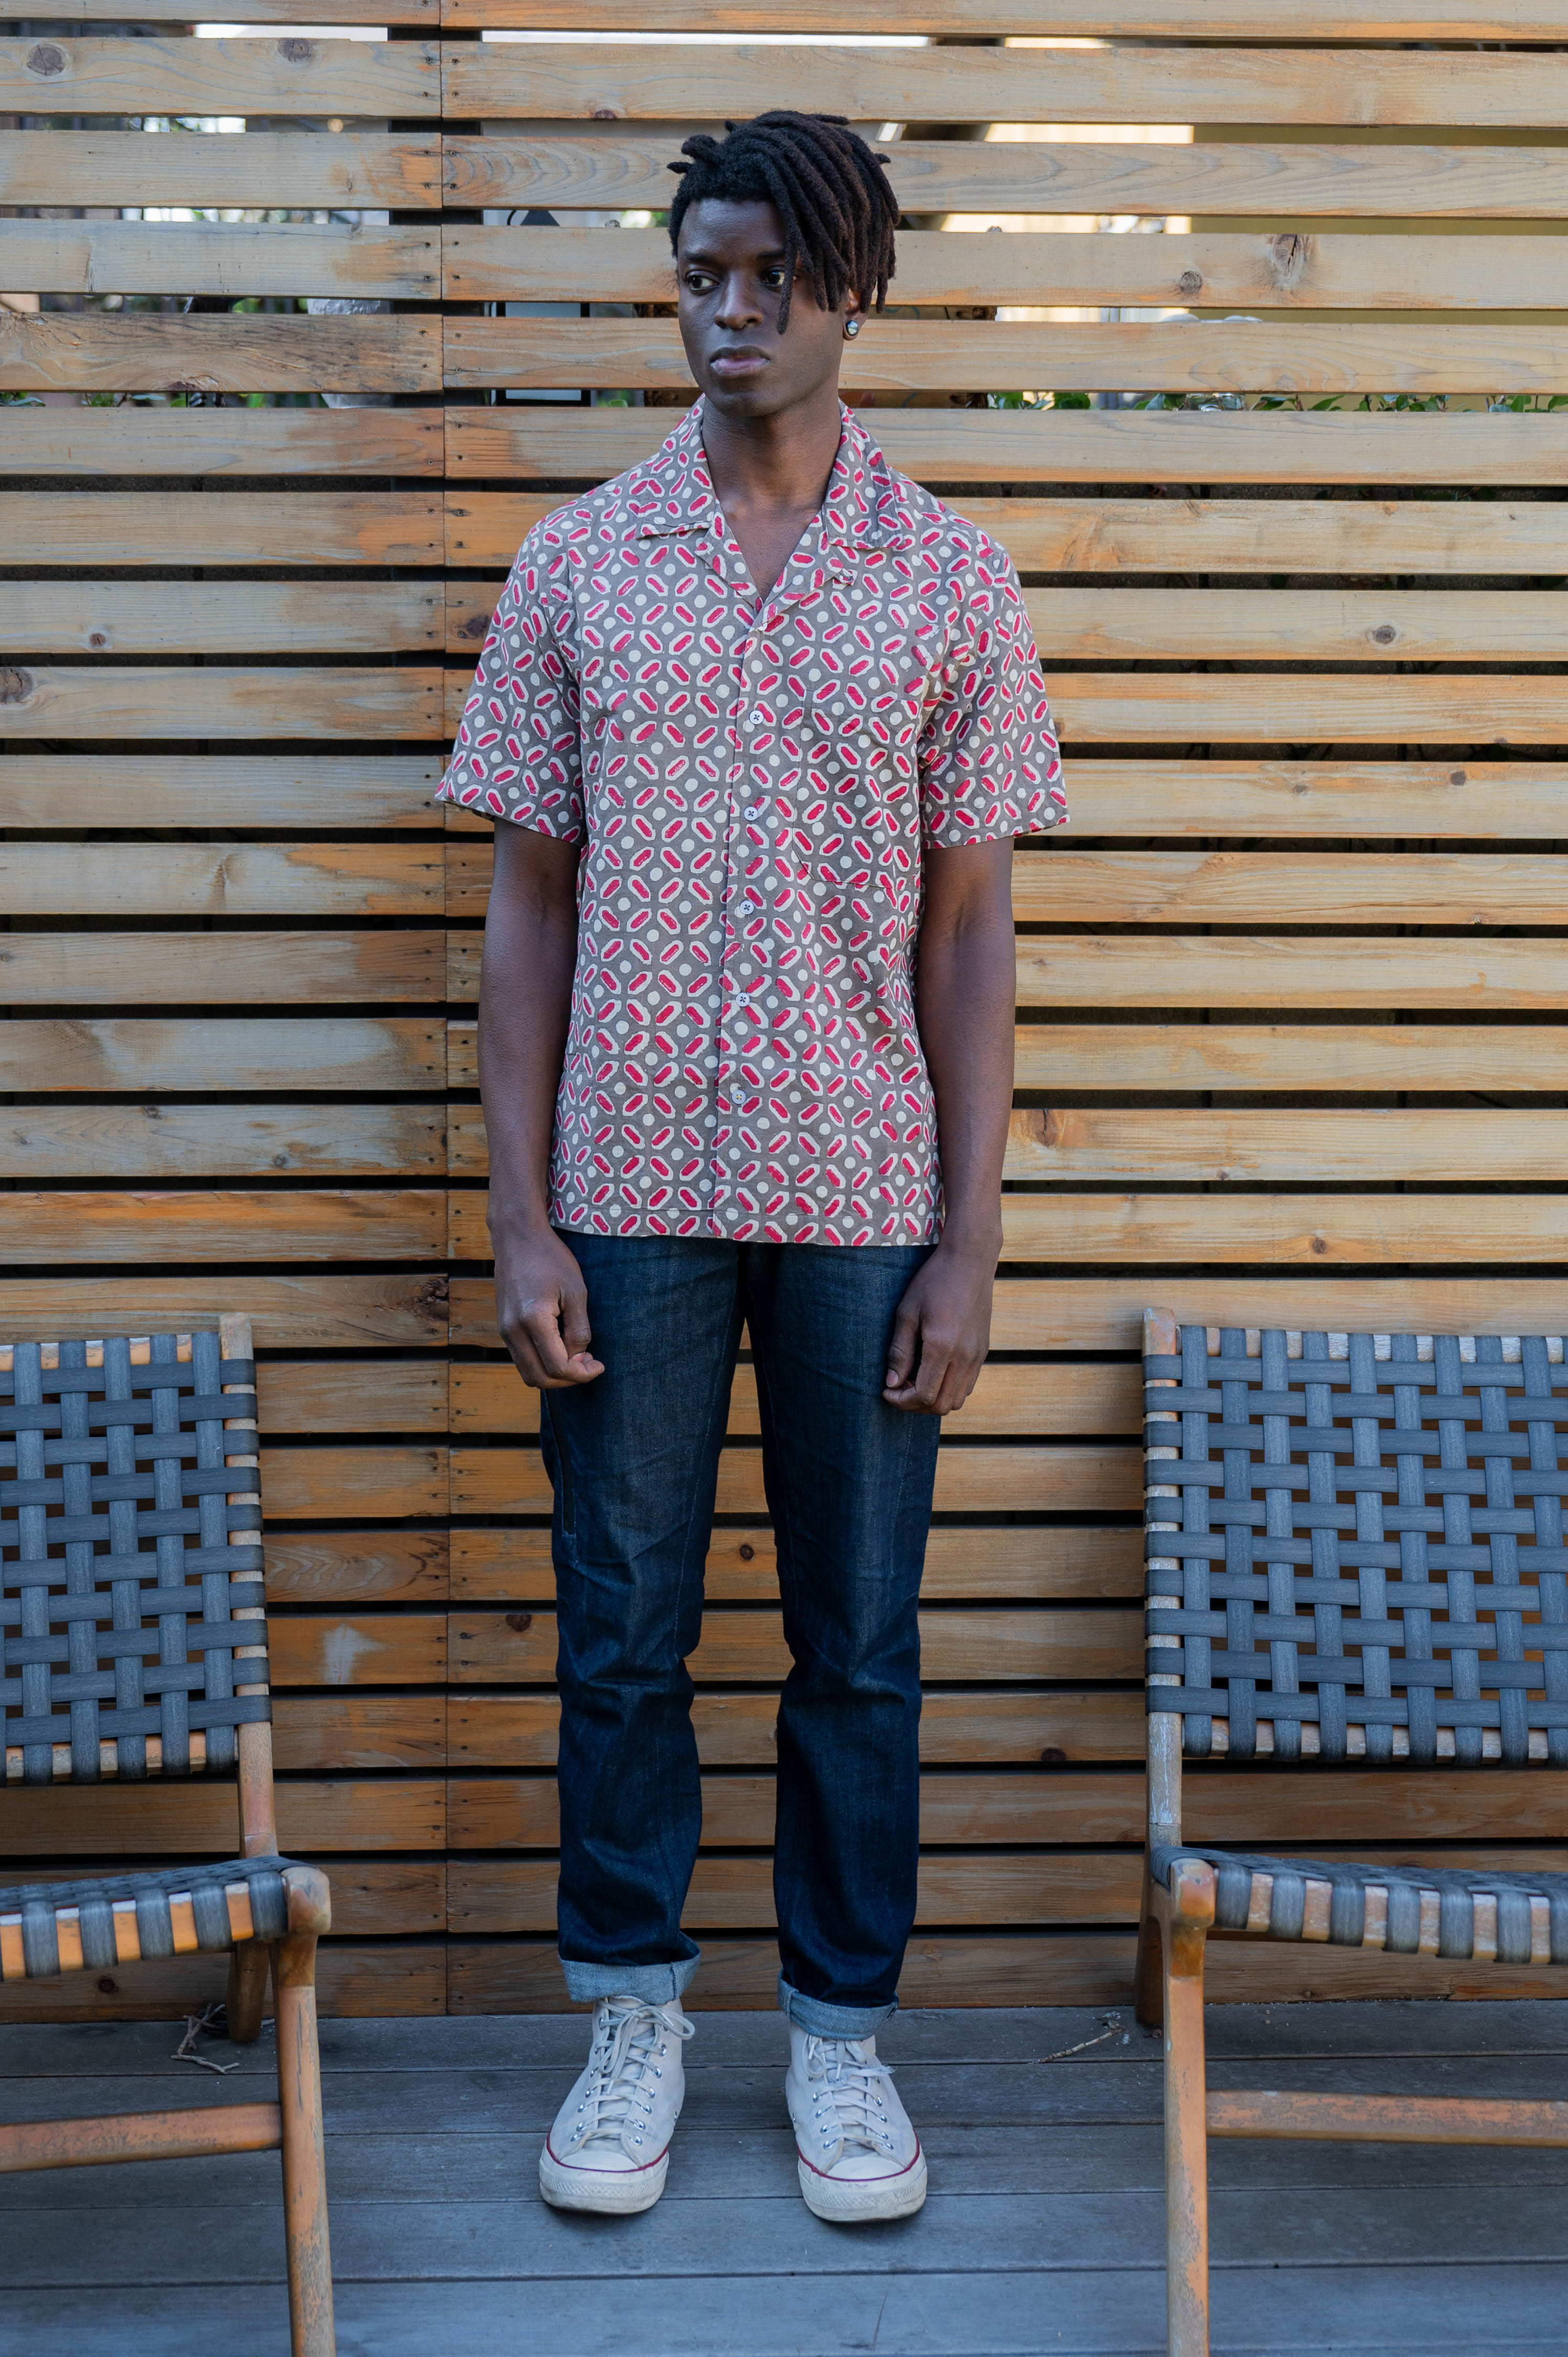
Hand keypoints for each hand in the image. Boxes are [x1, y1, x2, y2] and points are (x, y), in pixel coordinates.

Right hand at [492, 1214, 603, 1389]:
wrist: (517, 1236)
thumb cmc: (550, 1258)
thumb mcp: (576, 1291)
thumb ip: (579, 1328)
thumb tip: (578, 1356)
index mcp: (533, 1320)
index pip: (557, 1367)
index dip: (582, 1374)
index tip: (599, 1365)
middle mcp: (512, 1330)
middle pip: (539, 1379)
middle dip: (568, 1380)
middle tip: (589, 1364)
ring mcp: (504, 1330)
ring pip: (527, 1372)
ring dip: (553, 1374)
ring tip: (576, 1356)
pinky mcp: (503, 1326)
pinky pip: (522, 1358)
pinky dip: (542, 1362)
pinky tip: (560, 1345)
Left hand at [882, 1239, 995, 1415]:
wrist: (970, 1261)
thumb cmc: (933, 1282)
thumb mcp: (907, 1312)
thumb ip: (900, 1350)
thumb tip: (892, 1383)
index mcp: (942, 1346)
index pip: (923, 1394)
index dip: (901, 1400)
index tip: (887, 1390)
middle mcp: (964, 1356)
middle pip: (941, 1405)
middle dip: (915, 1405)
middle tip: (898, 1389)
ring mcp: (977, 1355)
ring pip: (957, 1400)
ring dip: (933, 1400)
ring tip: (914, 1382)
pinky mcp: (983, 1351)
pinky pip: (967, 1385)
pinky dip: (949, 1389)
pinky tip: (933, 1372)